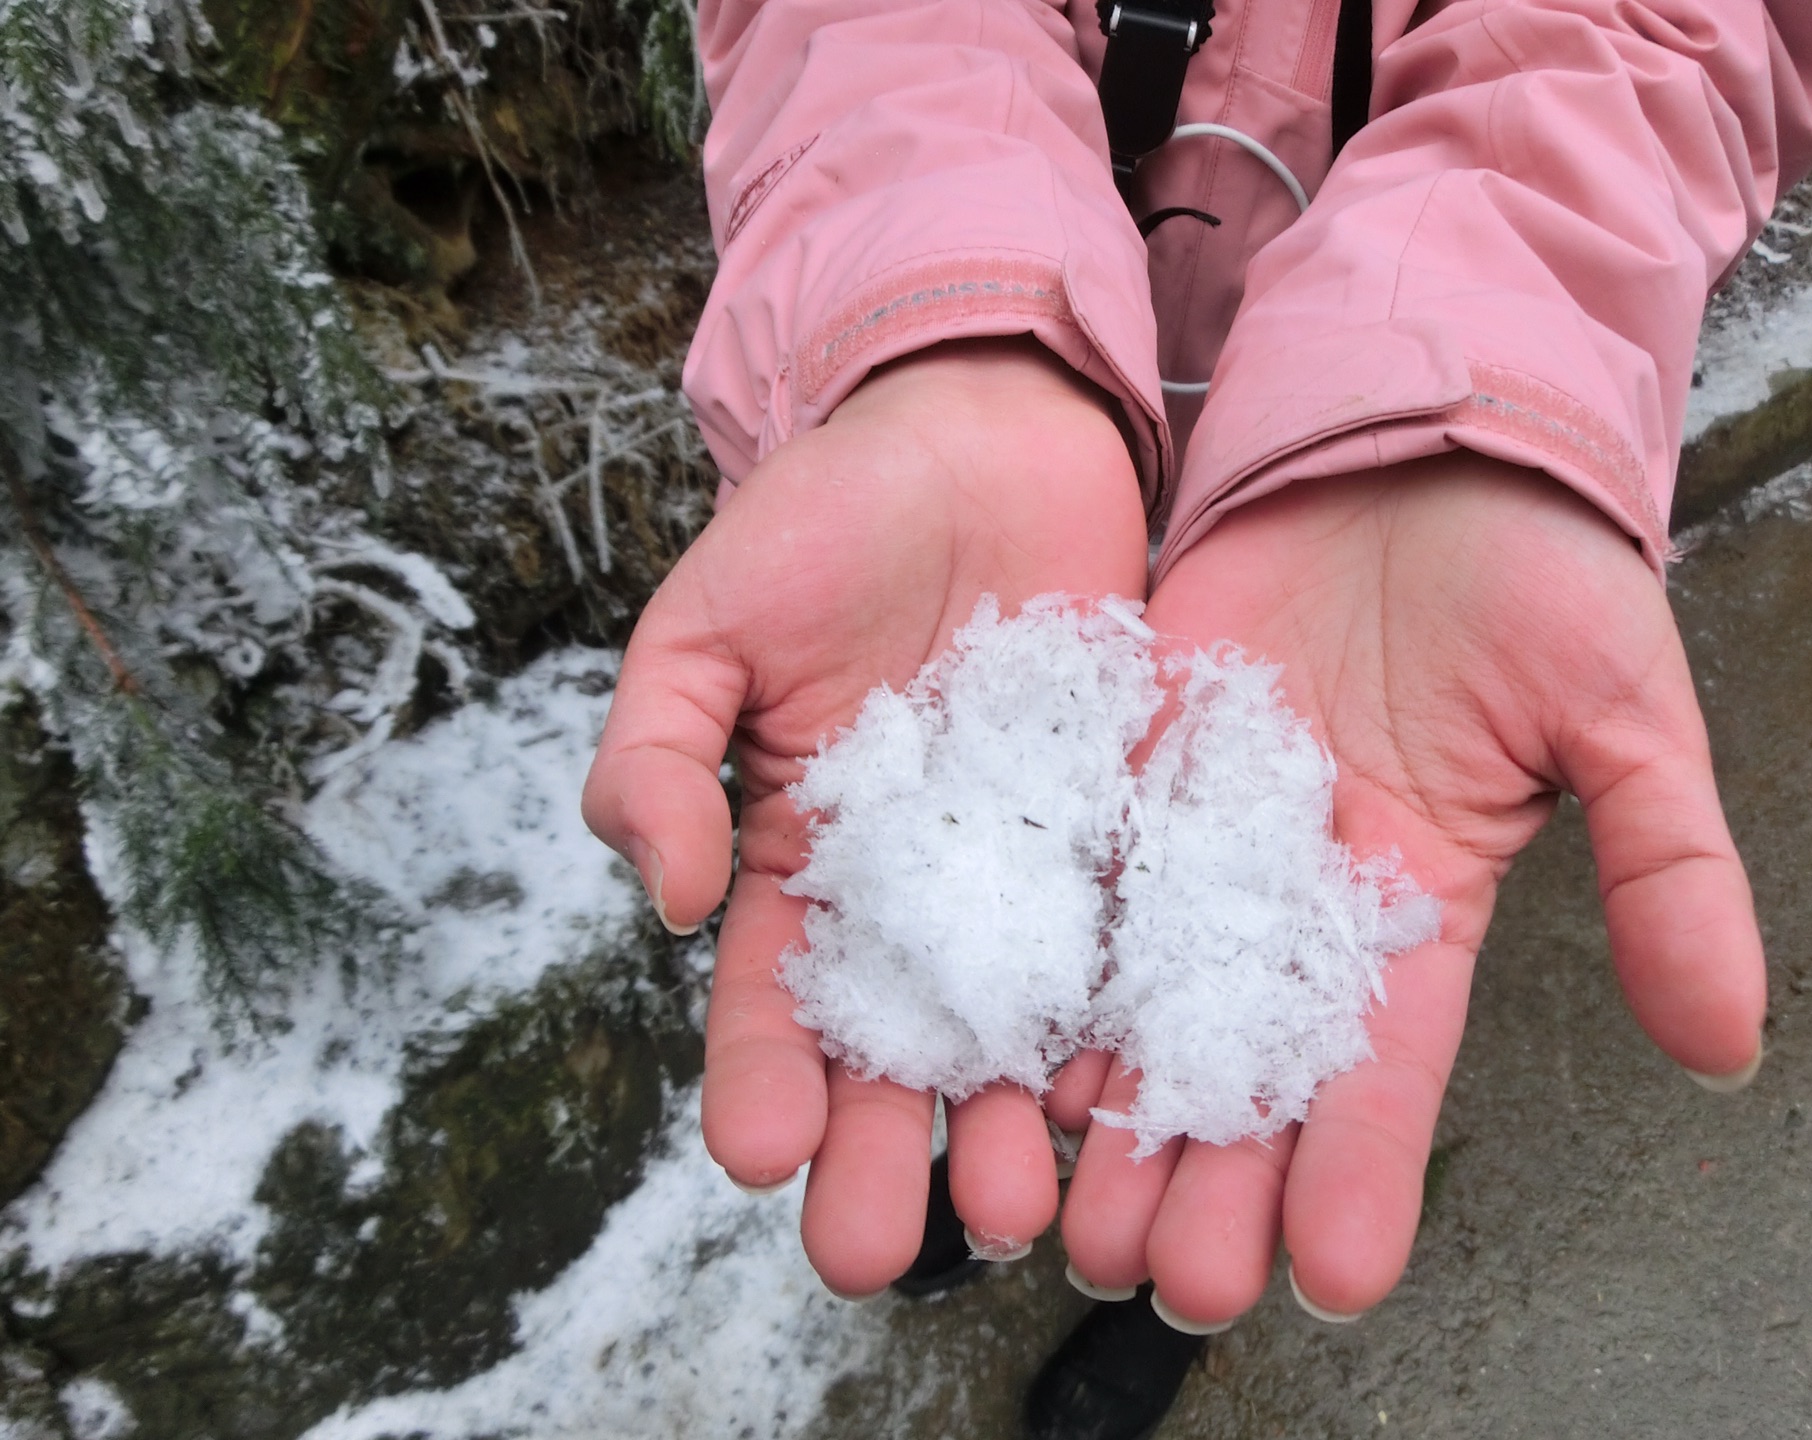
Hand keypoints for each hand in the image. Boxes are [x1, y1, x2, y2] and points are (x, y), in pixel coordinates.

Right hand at [582, 337, 1147, 1295]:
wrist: (982, 432)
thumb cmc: (826, 520)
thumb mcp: (706, 627)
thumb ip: (660, 755)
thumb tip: (673, 898)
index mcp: (800, 861)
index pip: (771, 1000)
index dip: (757, 1078)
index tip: (759, 1152)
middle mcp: (917, 893)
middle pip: (895, 1050)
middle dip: (882, 1150)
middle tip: (879, 1246)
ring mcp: (1025, 871)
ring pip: (1017, 1027)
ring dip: (1010, 1122)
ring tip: (1018, 1203)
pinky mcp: (1121, 832)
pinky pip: (1126, 940)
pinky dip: (1124, 1022)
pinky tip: (1126, 1099)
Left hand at [1055, 454, 1765, 1327]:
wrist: (1408, 442)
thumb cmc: (1534, 567)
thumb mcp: (1619, 714)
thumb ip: (1666, 872)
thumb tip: (1729, 1046)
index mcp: (1417, 901)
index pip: (1389, 1064)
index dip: (1365, 1169)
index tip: (1333, 1278)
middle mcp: (1293, 895)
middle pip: (1246, 1063)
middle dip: (1207, 1175)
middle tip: (1158, 1277)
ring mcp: (1199, 835)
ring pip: (1141, 996)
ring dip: (1106, 1109)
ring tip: (1061, 1214)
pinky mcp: (1125, 764)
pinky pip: (1074, 877)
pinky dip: (1037, 964)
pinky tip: (998, 1054)